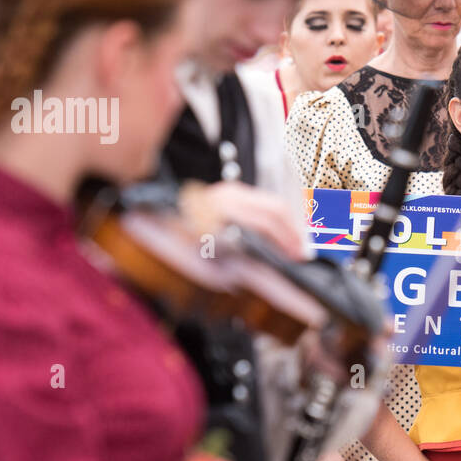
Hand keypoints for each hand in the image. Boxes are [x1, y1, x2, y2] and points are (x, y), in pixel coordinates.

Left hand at [179, 180, 307, 261]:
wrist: (159, 220)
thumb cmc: (180, 241)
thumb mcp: (206, 255)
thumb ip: (240, 260)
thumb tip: (270, 269)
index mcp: (222, 210)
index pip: (266, 222)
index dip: (286, 241)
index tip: (296, 258)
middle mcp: (229, 196)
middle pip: (276, 208)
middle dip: (293, 232)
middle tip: (302, 253)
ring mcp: (232, 191)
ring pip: (273, 203)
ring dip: (289, 224)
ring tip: (296, 246)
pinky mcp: (234, 192)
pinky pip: (264, 203)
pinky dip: (277, 219)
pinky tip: (282, 235)